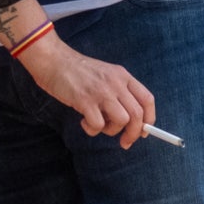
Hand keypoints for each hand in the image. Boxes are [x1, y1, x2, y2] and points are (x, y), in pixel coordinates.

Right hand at [22, 39, 155, 149]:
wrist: (54, 61)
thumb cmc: (78, 72)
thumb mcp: (106, 75)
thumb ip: (119, 92)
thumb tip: (131, 120)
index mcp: (123, 76)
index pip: (147, 99)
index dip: (149, 119)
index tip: (143, 132)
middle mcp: (116, 83)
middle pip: (137, 115)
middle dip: (133, 134)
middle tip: (125, 142)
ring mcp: (101, 91)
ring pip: (122, 121)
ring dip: (111, 130)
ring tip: (98, 124)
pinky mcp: (85, 100)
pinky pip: (98, 125)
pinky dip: (92, 129)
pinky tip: (84, 121)